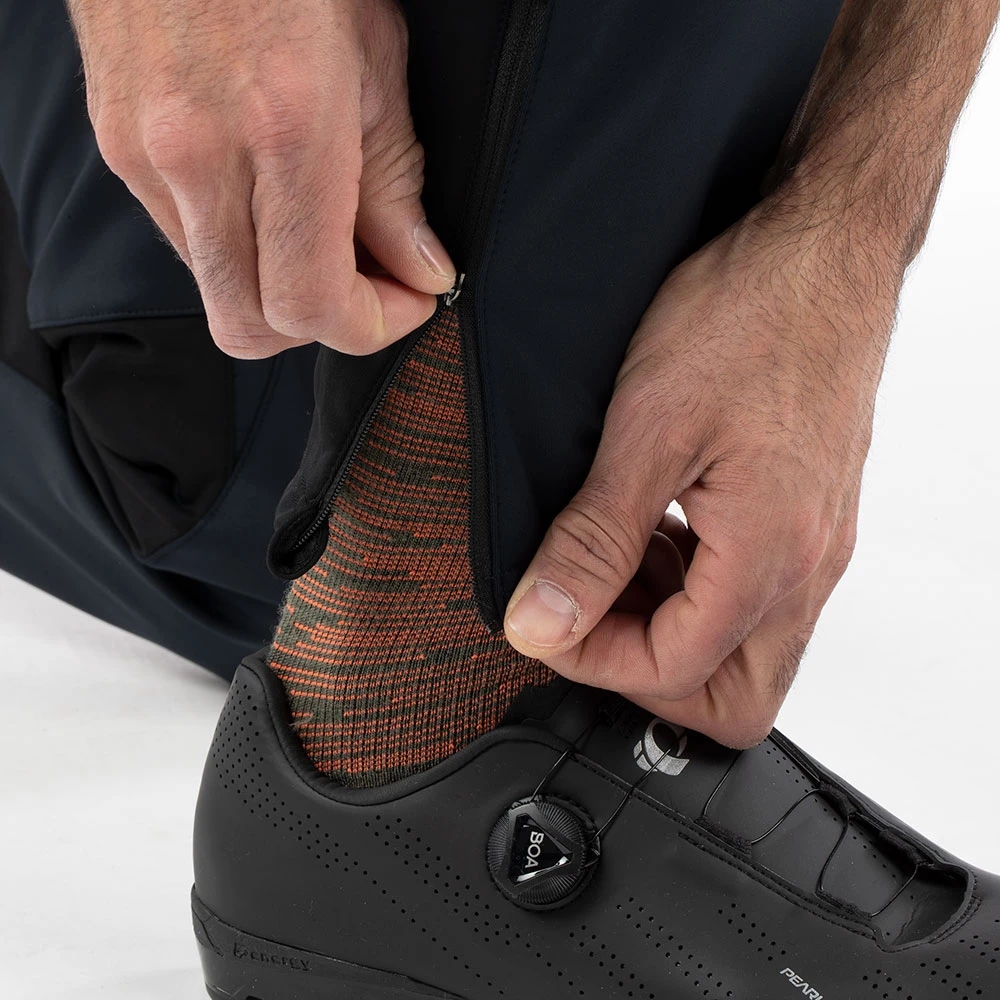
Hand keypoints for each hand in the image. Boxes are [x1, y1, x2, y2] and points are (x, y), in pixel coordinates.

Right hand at [69, 0, 454, 357]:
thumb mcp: (376, 61)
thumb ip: (396, 185)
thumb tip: (421, 269)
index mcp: (282, 129)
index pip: (312, 303)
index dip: (372, 326)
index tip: (409, 300)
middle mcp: (199, 156)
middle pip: (250, 327)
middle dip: (322, 326)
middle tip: (372, 286)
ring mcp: (145, 158)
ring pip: (216, 293)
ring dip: (280, 292)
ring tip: (327, 237)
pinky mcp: (117, 152)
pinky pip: (189, 245)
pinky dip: (242, 251)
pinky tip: (272, 204)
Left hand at [504, 201, 900, 746]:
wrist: (822, 249)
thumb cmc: (752, 315)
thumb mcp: (648, 431)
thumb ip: (594, 541)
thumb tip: (543, 621)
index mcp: (769, 557)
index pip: (675, 672)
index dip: (593, 660)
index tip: (545, 618)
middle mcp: (806, 566)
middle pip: (730, 698)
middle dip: (645, 674)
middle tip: (586, 614)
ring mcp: (814, 545)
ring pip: (742, 651)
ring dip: (665, 626)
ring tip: (613, 560)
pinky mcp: (807, 517)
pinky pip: (750, 594)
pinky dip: (691, 586)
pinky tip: (653, 530)